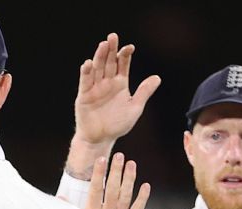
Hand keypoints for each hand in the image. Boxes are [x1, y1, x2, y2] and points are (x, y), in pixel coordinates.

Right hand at [68, 33, 160, 174]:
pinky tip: (88, 63)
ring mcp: (95, 88)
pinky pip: (85, 82)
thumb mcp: (134, 108)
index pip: (122, 64)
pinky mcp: (84, 96)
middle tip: (113, 36)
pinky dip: (86, 73)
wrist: (100, 139)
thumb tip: (157, 78)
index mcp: (120, 83)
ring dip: (99, 56)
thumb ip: (144, 92)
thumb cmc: (117, 125)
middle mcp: (107, 82)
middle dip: (111, 50)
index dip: (125, 55)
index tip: (130, 48)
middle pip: (109, 62)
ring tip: (102, 45)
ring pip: (97, 68)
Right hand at [81, 152, 149, 208]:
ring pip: (126, 195)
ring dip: (129, 178)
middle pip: (113, 188)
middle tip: (120, 155)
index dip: (99, 173)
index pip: (96, 189)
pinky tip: (146, 186)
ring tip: (131, 164)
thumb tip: (60, 197)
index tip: (101, 159)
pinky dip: (142, 198)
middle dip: (116, 170)